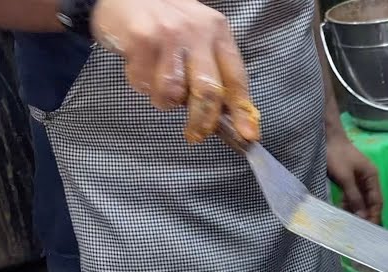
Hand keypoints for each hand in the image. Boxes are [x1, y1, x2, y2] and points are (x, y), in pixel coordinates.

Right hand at [91, 0, 259, 143]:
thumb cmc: (164, 21)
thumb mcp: (197, 35)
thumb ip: (212, 69)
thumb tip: (224, 114)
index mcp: (217, 30)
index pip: (236, 77)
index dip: (242, 111)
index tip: (247, 134)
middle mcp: (197, 30)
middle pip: (207, 91)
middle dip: (202, 120)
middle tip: (196, 133)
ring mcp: (168, 34)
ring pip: (172, 92)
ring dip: (164, 99)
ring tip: (158, 83)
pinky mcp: (141, 39)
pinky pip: (144, 84)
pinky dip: (141, 84)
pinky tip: (140, 67)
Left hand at [326, 130, 381, 223]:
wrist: (325, 137)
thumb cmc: (336, 155)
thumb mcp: (345, 177)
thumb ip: (354, 197)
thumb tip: (362, 216)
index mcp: (372, 177)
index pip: (377, 201)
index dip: (374, 216)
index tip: (370, 230)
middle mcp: (368, 179)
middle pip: (370, 202)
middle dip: (366, 216)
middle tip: (359, 232)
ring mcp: (358, 180)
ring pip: (360, 200)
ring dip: (356, 211)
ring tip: (350, 225)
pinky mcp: (349, 180)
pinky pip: (351, 196)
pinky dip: (348, 204)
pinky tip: (342, 212)